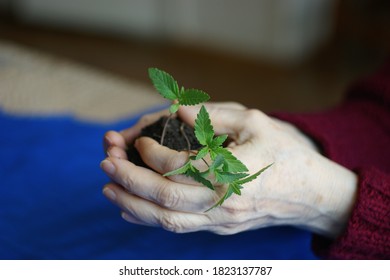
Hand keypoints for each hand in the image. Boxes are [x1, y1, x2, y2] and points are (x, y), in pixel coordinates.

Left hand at [101, 102, 356, 237]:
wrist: (312, 194)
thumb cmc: (286, 153)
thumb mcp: (255, 122)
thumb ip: (212, 116)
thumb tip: (175, 113)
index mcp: (234, 172)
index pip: (179, 167)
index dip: (152, 153)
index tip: (140, 139)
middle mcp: (224, 202)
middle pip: (166, 198)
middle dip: (129, 180)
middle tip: (105, 163)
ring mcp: (222, 220)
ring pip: (167, 220)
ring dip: (133, 204)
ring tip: (108, 188)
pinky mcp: (220, 228)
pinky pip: (179, 228)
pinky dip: (150, 219)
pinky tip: (130, 209)